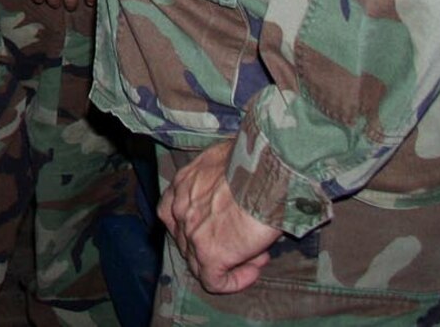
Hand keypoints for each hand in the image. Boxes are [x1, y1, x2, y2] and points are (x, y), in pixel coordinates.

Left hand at [159, 141, 281, 294]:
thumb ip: (221, 176)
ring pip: (200, 262)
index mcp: (182, 182)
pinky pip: (214, 281)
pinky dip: (233, 281)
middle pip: (187, 239)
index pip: (175, 212)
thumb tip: (239, 186)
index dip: (199, 224)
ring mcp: (190, 232)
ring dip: (229, 261)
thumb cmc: (255, 160)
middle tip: (247, 242)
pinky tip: (253, 270)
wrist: (265, 172)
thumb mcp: (226, 157)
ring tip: (257, 254)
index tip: (227, 225)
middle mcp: (179, 207)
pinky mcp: (209, 254)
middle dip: (218, 243)